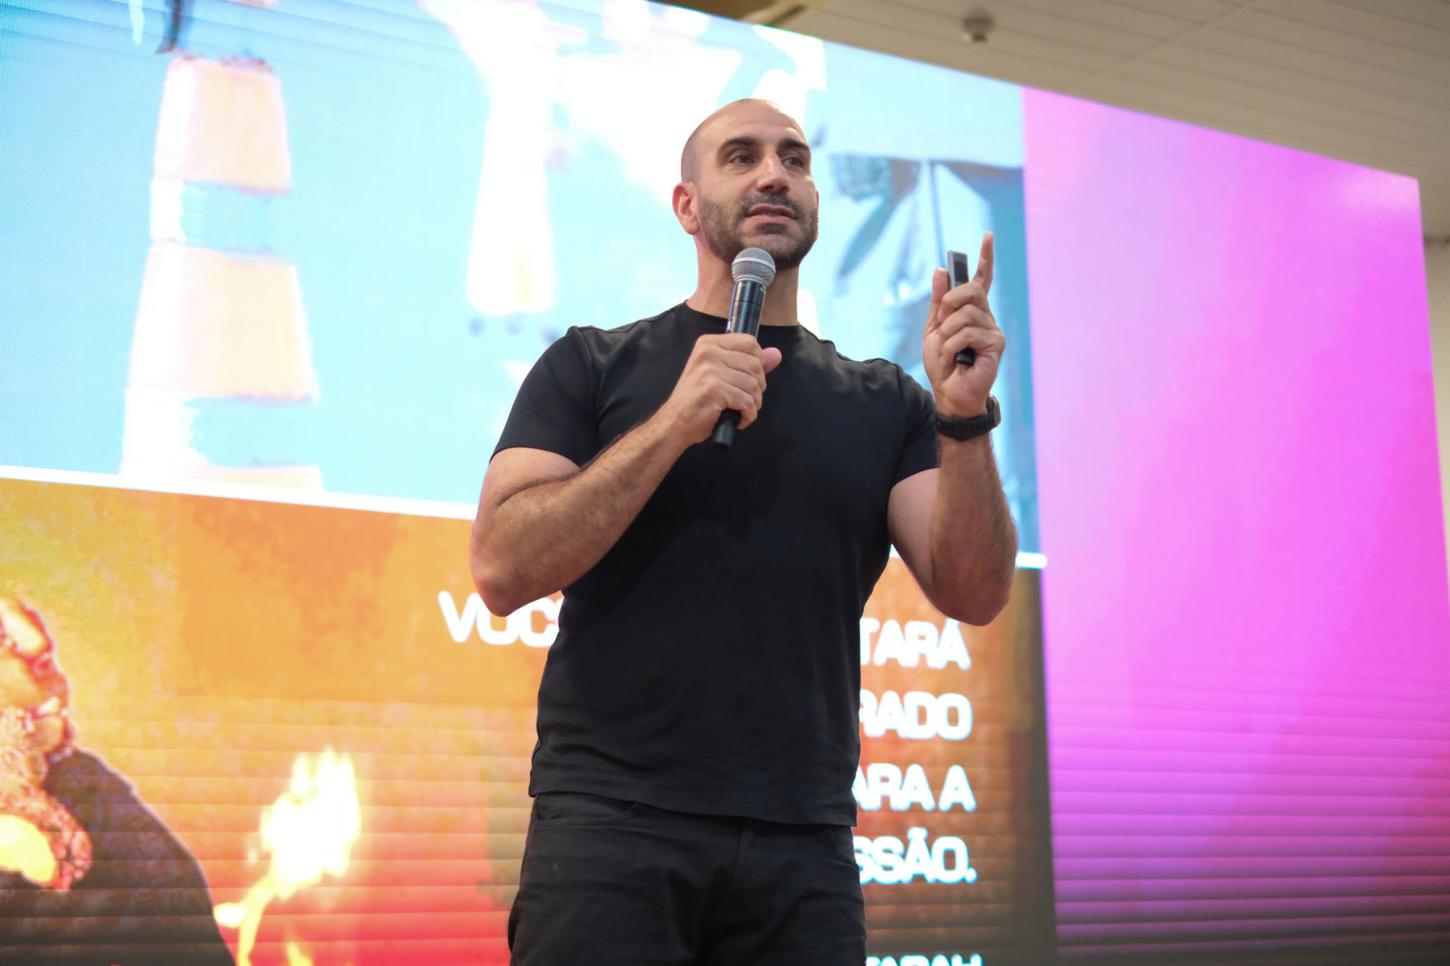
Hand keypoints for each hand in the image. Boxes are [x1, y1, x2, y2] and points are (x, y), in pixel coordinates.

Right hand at [662, 333, 782, 443]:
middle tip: (745, 399)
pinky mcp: (714, 390)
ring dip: (753, 403)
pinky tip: (739, 419)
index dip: (758, 362)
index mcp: (709, 344)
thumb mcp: (721, 375)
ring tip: (741, 410)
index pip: (749, 342)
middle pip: (755, 364)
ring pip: (753, 385)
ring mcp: (710, 370)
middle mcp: (708, 353)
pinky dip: (748, 415)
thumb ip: (749, 363)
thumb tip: (776, 354)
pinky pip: (747, 401)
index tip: (749, 379)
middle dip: (758, 387)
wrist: (675, 423)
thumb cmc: (697, 400)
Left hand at [923, 233, 1003, 417]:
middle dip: (949, 301)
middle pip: (971, 290)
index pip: (981, 280)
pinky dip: (951, 346)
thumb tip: (940, 271)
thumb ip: (938, 302)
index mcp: (972, 312)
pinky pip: (967, 333)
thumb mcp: (934, 329)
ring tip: (947, 349)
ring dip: (947, 332)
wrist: (949, 393)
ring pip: (966, 313)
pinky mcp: (996, 345)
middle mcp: (986, 317)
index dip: (985, 258)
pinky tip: (953, 359)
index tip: (987, 236)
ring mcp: (993, 330)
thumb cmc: (943, 365)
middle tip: (941, 322)